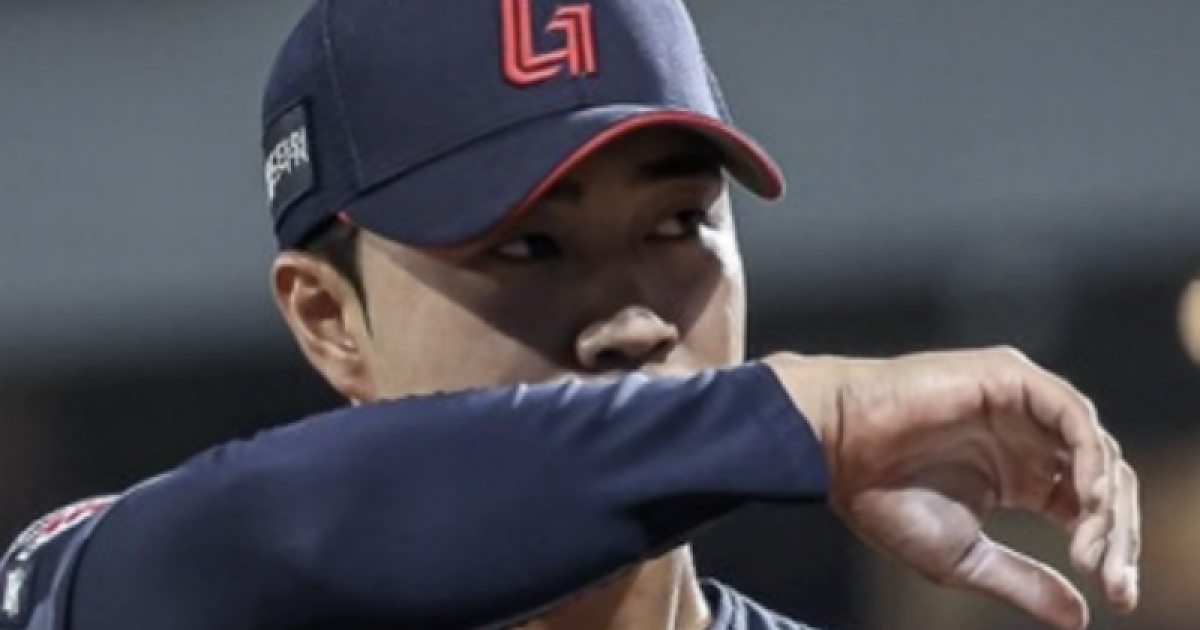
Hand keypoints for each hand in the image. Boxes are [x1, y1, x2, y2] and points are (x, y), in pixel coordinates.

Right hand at [765, 347, 1139, 629]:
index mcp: (1018, 475)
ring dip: (1107, 501)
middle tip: (1111, 581)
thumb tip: (1080, 617)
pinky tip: (1086, 498)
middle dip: (1117, 534)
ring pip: (1096, 448)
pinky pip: (1072, 414)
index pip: (1088, 509)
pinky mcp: (1009, 378)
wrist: (835, 449)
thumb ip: (1022, 581)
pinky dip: (1089, 454)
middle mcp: (1026, 438)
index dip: (1110, 551)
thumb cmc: (881, 499)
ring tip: (1092, 547)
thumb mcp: (963, 556)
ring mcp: (1021, 405)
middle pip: (1103, 481)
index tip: (1114, 596)